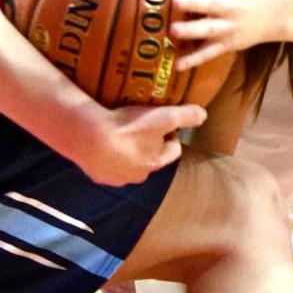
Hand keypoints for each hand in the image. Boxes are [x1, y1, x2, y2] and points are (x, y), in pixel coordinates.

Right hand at [72, 101, 205, 187]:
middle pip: (149, 158)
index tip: (164, 121)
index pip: (173, 150)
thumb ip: (185, 116)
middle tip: (140, 124)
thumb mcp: (163, 117)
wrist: (89, 138)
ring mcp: (116, 177)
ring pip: (127, 164)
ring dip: (126, 151)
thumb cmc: (129, 128)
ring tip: (119, 131)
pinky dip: (107, 155)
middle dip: (148, 144)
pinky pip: (106, 165)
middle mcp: (138, 175)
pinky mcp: (97, 175)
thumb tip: (203, 115)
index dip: (171, 134)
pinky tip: (101, 141)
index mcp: (155, 162)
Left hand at [171, 0, 282, 68]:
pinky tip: (177, 65)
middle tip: (175, 0)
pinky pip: (209, 53)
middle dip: (194, 3)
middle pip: (210, 4)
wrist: (275, 13)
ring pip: (209, 30)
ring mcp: (229, 26)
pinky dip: (194, 60)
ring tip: (173, 31)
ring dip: (192, 32)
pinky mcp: (227, 44)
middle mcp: (229, 4)